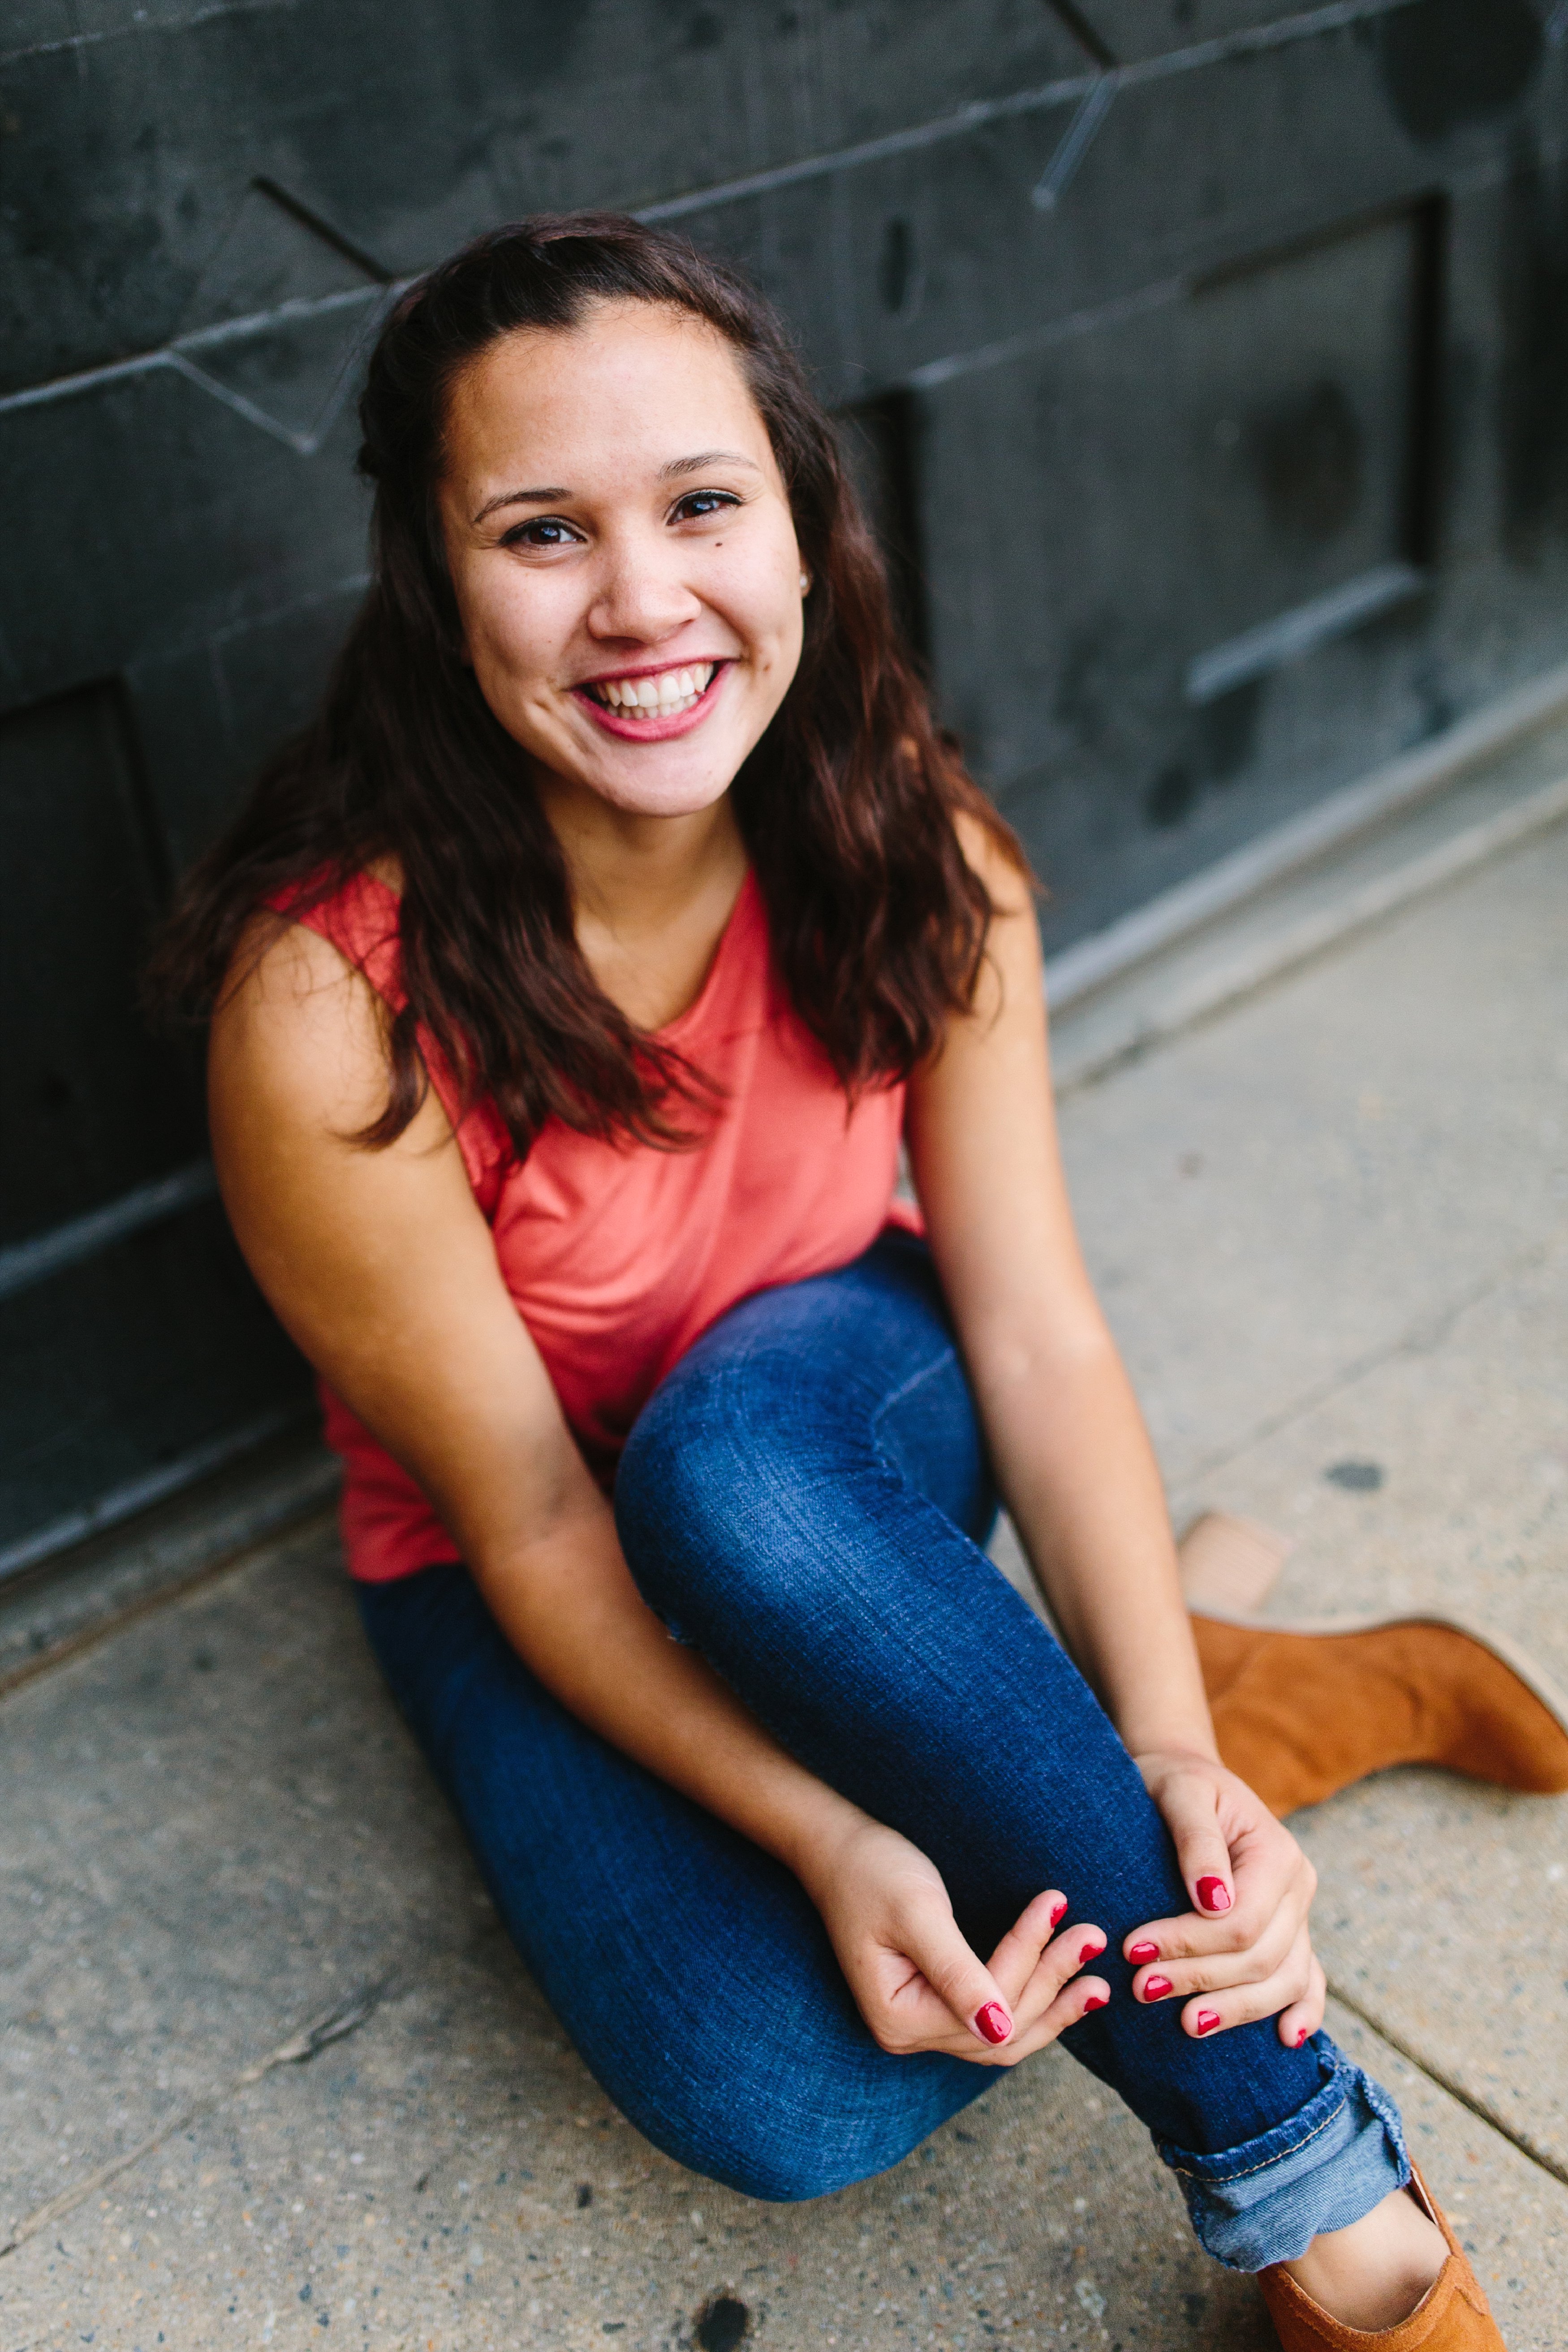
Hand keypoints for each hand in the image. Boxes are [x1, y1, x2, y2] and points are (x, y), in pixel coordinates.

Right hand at [798, 1813, 1109, 2064]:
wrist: (837, 1846)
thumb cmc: (872, 1868)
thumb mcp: (917, 1913)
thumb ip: (957, 1972)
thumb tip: (1000, 2030)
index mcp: (899, 2017)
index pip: (987, 2001)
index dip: (1028, 1958)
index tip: (1059, 1905)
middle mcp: (909, 2034)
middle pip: (1002, 2029)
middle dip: (1052, 1985)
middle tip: (1094, 1938)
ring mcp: (921, 2023)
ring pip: (1003, 2032)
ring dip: (1052, 2003)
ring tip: (1098, 1983)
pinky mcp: (933, 2003)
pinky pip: (993, 2017)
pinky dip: (1031, 2001)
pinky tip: (1065, 1988)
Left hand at [1125, 1747, 1323, 2048]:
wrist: (1188, 1780)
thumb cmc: (1176, 1783)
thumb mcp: (1179, 1792)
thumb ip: (1197, 1841)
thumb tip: (1213, 1902)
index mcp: (1277, 1853)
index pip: (1241, 1923)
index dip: (1189, 1944)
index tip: (1132, 1948)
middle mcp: (1299, 1887)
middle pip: (1259, 1958)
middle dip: (1199, 1978)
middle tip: (1139, 1987)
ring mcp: (1299, 1915)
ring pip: (1284, 1981)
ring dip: (1235, 2008)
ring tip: (1184, 2023)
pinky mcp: (1290, 1933)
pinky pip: (1308, 1980)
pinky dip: (1303, 2012)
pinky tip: (1285, 2040)